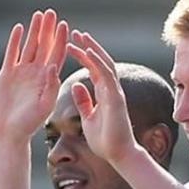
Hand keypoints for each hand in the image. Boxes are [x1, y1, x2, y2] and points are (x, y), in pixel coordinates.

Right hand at [0, 9, 68, 141]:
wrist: (8, 133)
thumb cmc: (29, 124)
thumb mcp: (45, 106)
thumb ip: (50, 86)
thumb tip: (54, 65)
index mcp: (48, 80)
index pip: (57, 54)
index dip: (60, 40)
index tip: (65, 25)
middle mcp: (36, 73)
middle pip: (44, 46)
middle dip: (48, 30)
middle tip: (51, 13)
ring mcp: (21, 73)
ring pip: (29, 46)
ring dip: (34, 31)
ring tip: (38, 15)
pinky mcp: (6, 74)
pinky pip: (12, 54)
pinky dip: (15, 41)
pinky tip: (19, 28)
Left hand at [66, 30, 142, 165]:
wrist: (117, 155)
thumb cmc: (104, 140)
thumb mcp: (88, 117)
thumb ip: (84, 101)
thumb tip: (76, 85)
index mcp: (104, 93)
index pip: (94, 69)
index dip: (83, 56)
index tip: (70, 45)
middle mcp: (111, 89)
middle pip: (100, 61)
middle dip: (88, 46)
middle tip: (74, 33)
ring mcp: (115, 92)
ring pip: (105, 63)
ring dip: (92, 48)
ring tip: (79, 35)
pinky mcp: (116, 98)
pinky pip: (106, 75)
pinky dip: (97, 61)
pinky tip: (87, 51)